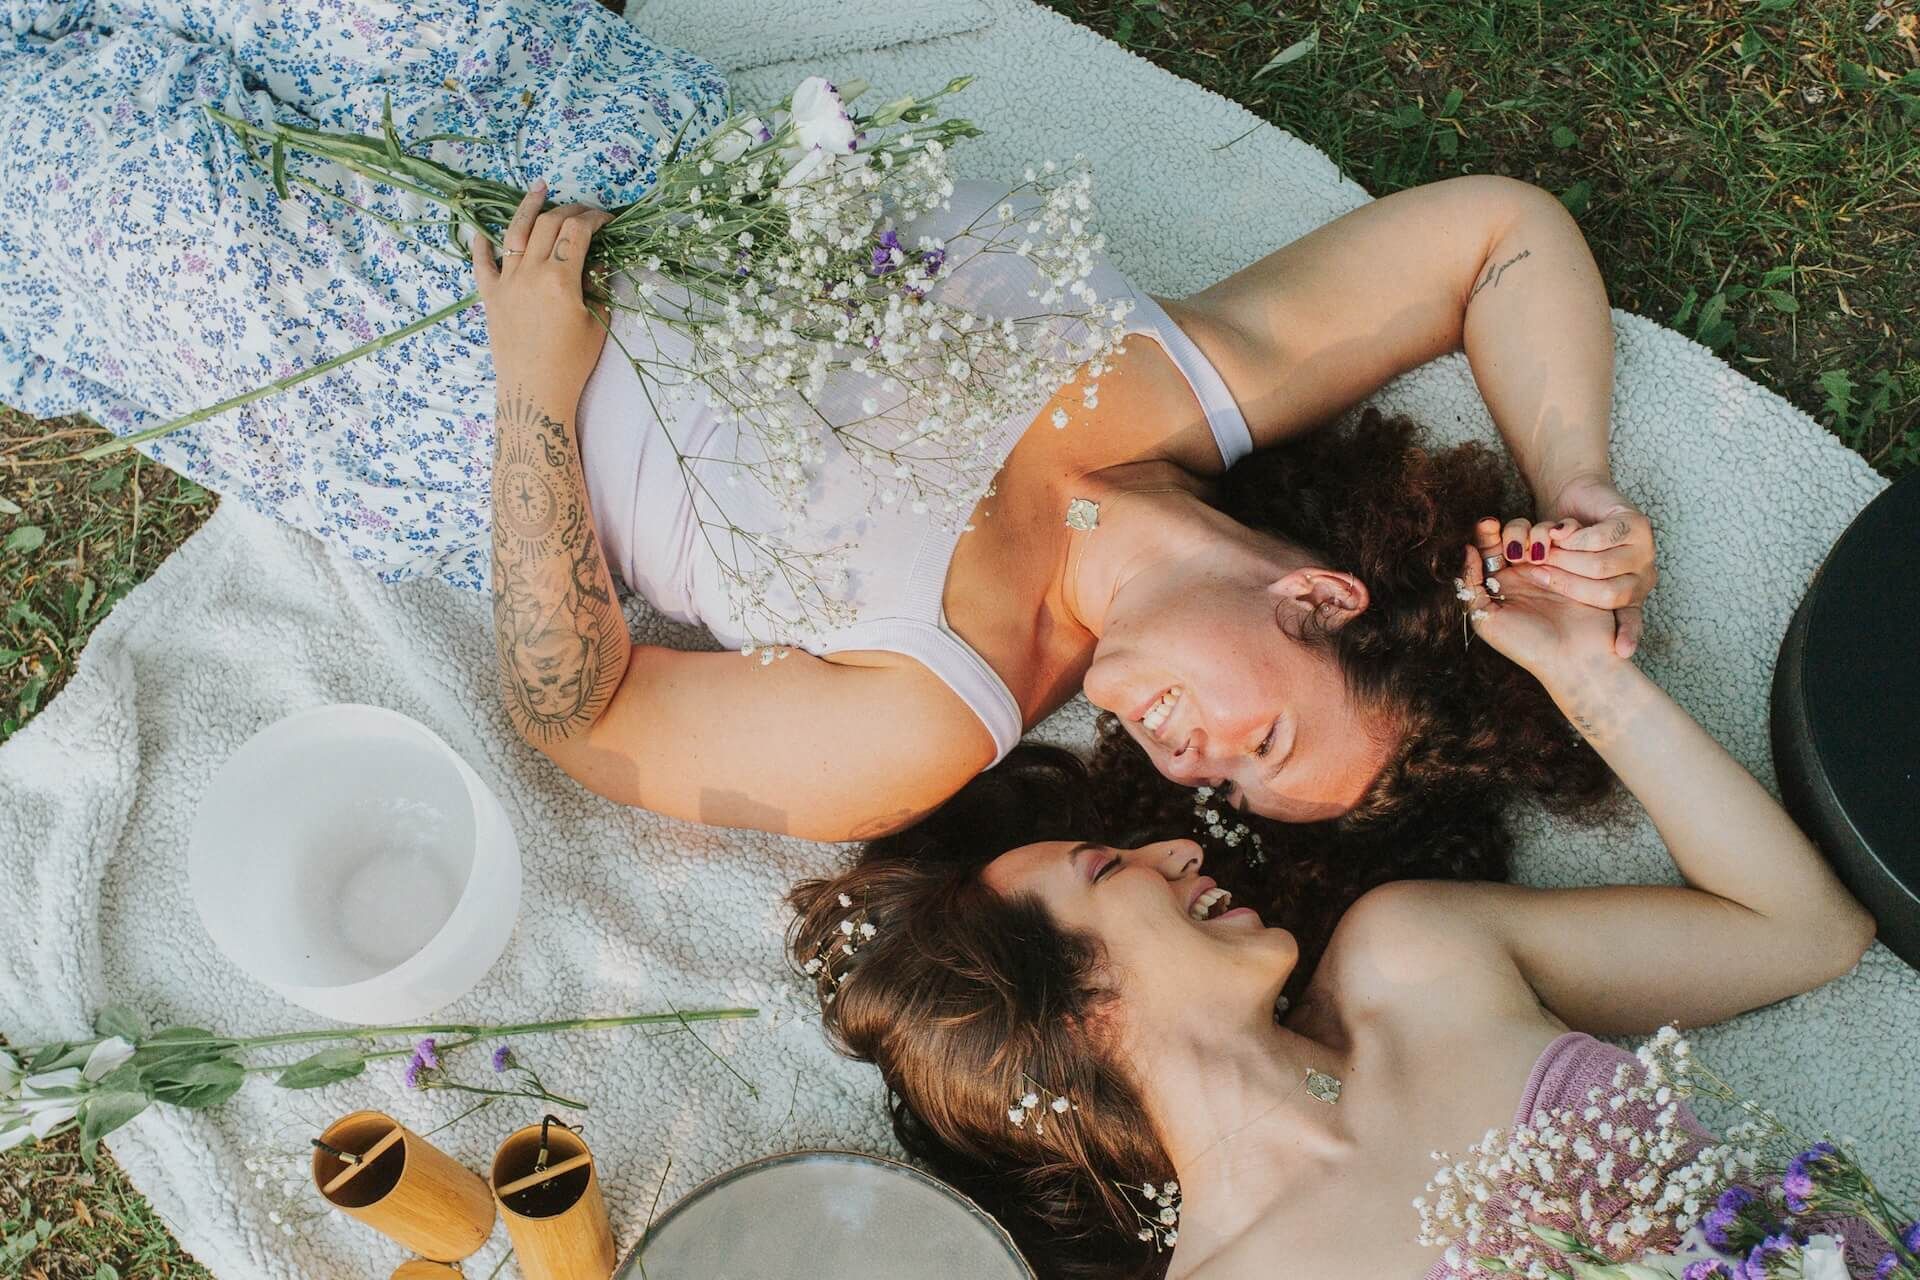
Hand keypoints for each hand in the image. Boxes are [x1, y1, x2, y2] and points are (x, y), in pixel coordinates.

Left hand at [472, 181, 614, 396]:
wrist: (534, 392)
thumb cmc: (572, 363)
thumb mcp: (596, 322)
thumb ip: (597, 284)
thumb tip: (596, 259)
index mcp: (560, 279)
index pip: (577, 231)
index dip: (594, 218)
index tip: (607, 219)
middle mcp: (530, 272)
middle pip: (549, 223)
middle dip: (570, 210)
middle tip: (584, 210)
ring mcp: (506, 281)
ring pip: (515, 231)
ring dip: (529, 206)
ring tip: (539, 189)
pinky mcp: (490, 295)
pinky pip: (482, 261)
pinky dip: (482, 242)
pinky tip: (484, 229)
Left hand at [1461, 518, 1621, 690]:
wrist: (1576, 659)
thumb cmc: (1528, 645)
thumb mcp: (1486, 620)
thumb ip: (1471, 587)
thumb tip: (1467, 551)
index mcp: (1500, 583)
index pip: (1489, 549)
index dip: (1487, 533)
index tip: (1488, 524)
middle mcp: (1524, 572)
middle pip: (1513, 535)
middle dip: (1512, 530)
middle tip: (1514, 540)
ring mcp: (1553, 566)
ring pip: (1539, 532)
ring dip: (1535, 532)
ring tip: (1536, 552)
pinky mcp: (1578, 565)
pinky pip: (1567, 539)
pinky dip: (1560, 534)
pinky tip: (1556, 541)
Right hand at [1527, 474, 1657, 657]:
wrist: (1576, 498)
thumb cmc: (1568, 543)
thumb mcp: (1568, 576)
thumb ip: (1574, 596)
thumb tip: (1565, 624)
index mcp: (1631, 594)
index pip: (1630, 617)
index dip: (1629, 634)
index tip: (1622, 652)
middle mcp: (1643, 574)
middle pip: (1608, 593)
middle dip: (1567, 584)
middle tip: (1538, 573)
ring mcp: (1645, 549)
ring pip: (1601, 566)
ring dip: (1565, 559)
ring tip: (1543, 554)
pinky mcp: (1637, 523)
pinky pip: (1600, 539)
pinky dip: (1573, 538)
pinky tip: (1558, 535)